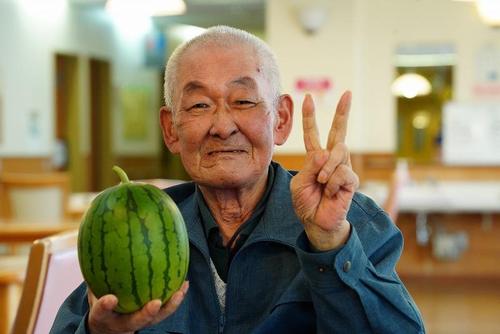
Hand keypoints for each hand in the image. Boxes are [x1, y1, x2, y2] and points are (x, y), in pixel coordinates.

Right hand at [87, 281, 188, 333]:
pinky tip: (185, 282)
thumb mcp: (93, 288)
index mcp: (103, 316)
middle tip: (155, 303)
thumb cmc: (101, 298)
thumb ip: (94, 271)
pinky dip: (176, 296)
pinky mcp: (152, 318)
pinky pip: (166, 309)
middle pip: (135, 321)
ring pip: (156, 318)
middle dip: (146, 314)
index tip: (110, 298)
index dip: (105, 306)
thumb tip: (94, 239)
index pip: (101, 312)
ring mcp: (139, 322)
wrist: (108, 324)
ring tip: (180, 291)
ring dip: (170, 306)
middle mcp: (122, 323)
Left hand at [290, 91, 358, 250]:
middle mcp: (331, 160)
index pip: (313, 134)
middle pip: (338, 132)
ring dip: (326, 170)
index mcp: (316, 158)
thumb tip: (326, 153)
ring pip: (338, 153)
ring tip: (322, 184)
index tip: (308, 98)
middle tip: (348, 93)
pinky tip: (331, 193)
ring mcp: (343, 168)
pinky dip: (331, 183)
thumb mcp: (300, 182)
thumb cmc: (306, 203)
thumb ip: (310, 166)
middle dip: (342, 112)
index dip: (310, 117)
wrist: (317, 223)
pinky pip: (341, 173)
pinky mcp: (351, 180)